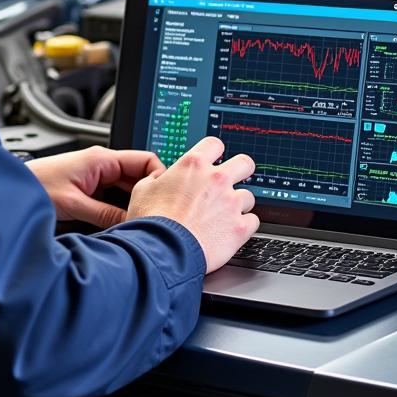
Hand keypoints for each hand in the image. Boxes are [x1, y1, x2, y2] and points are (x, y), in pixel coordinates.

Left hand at [27, 146, 164, 228]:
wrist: (11, 190)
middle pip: (138, 178)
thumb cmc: (35, 186)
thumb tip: (132, 223)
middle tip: (153, 217)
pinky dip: (120, 211)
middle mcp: (102, 165)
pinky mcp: (89, 190)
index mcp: (102, 159)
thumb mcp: (73, 203)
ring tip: (139, 223)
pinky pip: (114, 199)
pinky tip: (122, 225)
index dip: (159, 178)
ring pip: (127, 190)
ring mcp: (96, 178)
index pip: (145, 160)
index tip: (162, 199)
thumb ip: (105, 214)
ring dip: (133, 205)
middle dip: (147, 196)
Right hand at [125, 136, 258, 272]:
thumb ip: (157, 179)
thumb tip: (160, 180)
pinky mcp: (240, 227)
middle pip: (245, 163)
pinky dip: (244, 227)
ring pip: (249, 196)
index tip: (212, 160)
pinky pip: (253, 222)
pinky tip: (230, 233)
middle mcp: (216, 179)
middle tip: (231, 182)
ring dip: (238, 205)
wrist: (163, 252)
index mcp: (193, 165)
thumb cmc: (152, 223)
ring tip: (224, 217)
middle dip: (240, 171)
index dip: (214, 152)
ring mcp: (231, 203)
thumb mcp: (143, 190)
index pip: (215, 144)